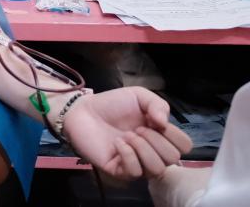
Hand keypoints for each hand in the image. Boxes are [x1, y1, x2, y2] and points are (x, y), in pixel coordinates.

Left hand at [62, 87, 191, 180]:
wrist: (83, 110)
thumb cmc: (112, 104)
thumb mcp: (139, 96)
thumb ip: (158, 105)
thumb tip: (165, 124)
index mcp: (161, 136)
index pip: (185, 146)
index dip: (173, 134)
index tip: (154, 121)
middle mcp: (152, 152)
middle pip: (173, 159)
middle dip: (156, 140)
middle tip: (137, 128)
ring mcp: (136, 163)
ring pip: (157, 169)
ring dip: (143, 148)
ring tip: (127, 135)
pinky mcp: (120, 171)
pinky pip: (135, 172)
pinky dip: (128, 155)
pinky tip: (117, 143)